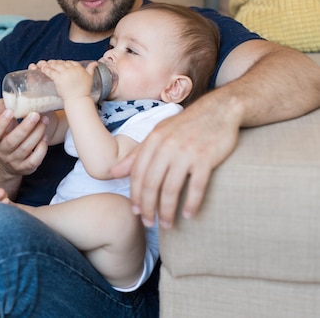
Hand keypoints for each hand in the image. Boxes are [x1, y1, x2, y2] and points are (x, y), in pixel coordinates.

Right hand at [0, 98, 49, 176]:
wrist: (3, 165)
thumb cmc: (3, 139)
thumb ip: (0, 111)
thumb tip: (6, 96)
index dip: (1, 123)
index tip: (10, 111)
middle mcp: (2, 152)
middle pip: (12, 141)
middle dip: (25, 127)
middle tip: (35, 114)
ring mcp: (14, 162)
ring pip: (26, 148)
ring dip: (37, 133)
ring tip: (45, 121)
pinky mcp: (25, 168)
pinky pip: (35, 160)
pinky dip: (41, 148)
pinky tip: (45, 137)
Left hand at [39, 60, 93, 101]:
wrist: (78, 98)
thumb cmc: (84, 90)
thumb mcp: (90, 77)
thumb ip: (91, 69)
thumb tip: (95, 63)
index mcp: (78, 68)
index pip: (70, 62)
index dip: (65, 63)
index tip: (61, 64)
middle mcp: (71, 69)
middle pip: (62, 63)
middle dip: (56, 63)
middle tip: (51, 64)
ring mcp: (65, 73)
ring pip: (55, 66)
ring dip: (50, 65)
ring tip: (45, 65)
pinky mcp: (58, 78)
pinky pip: (51, 71)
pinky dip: (46, 70)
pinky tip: (43, 69)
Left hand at [111, 99, 239, 227]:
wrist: (219, 110)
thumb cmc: (186, 125)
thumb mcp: (158, 134)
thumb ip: (137, 154)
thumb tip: (113, 172)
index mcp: (153, 140)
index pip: (138, 173)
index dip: (135, 195)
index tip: (136, 211)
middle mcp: (167, 146)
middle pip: (151, 183)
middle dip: (148, 207)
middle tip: (149, 223)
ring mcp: (187, 152)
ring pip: (171, 188)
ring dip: (168, 210)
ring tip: (167, 224)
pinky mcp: (206, 158)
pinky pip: (197, 186)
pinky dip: (192, 203)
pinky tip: (188, 215)